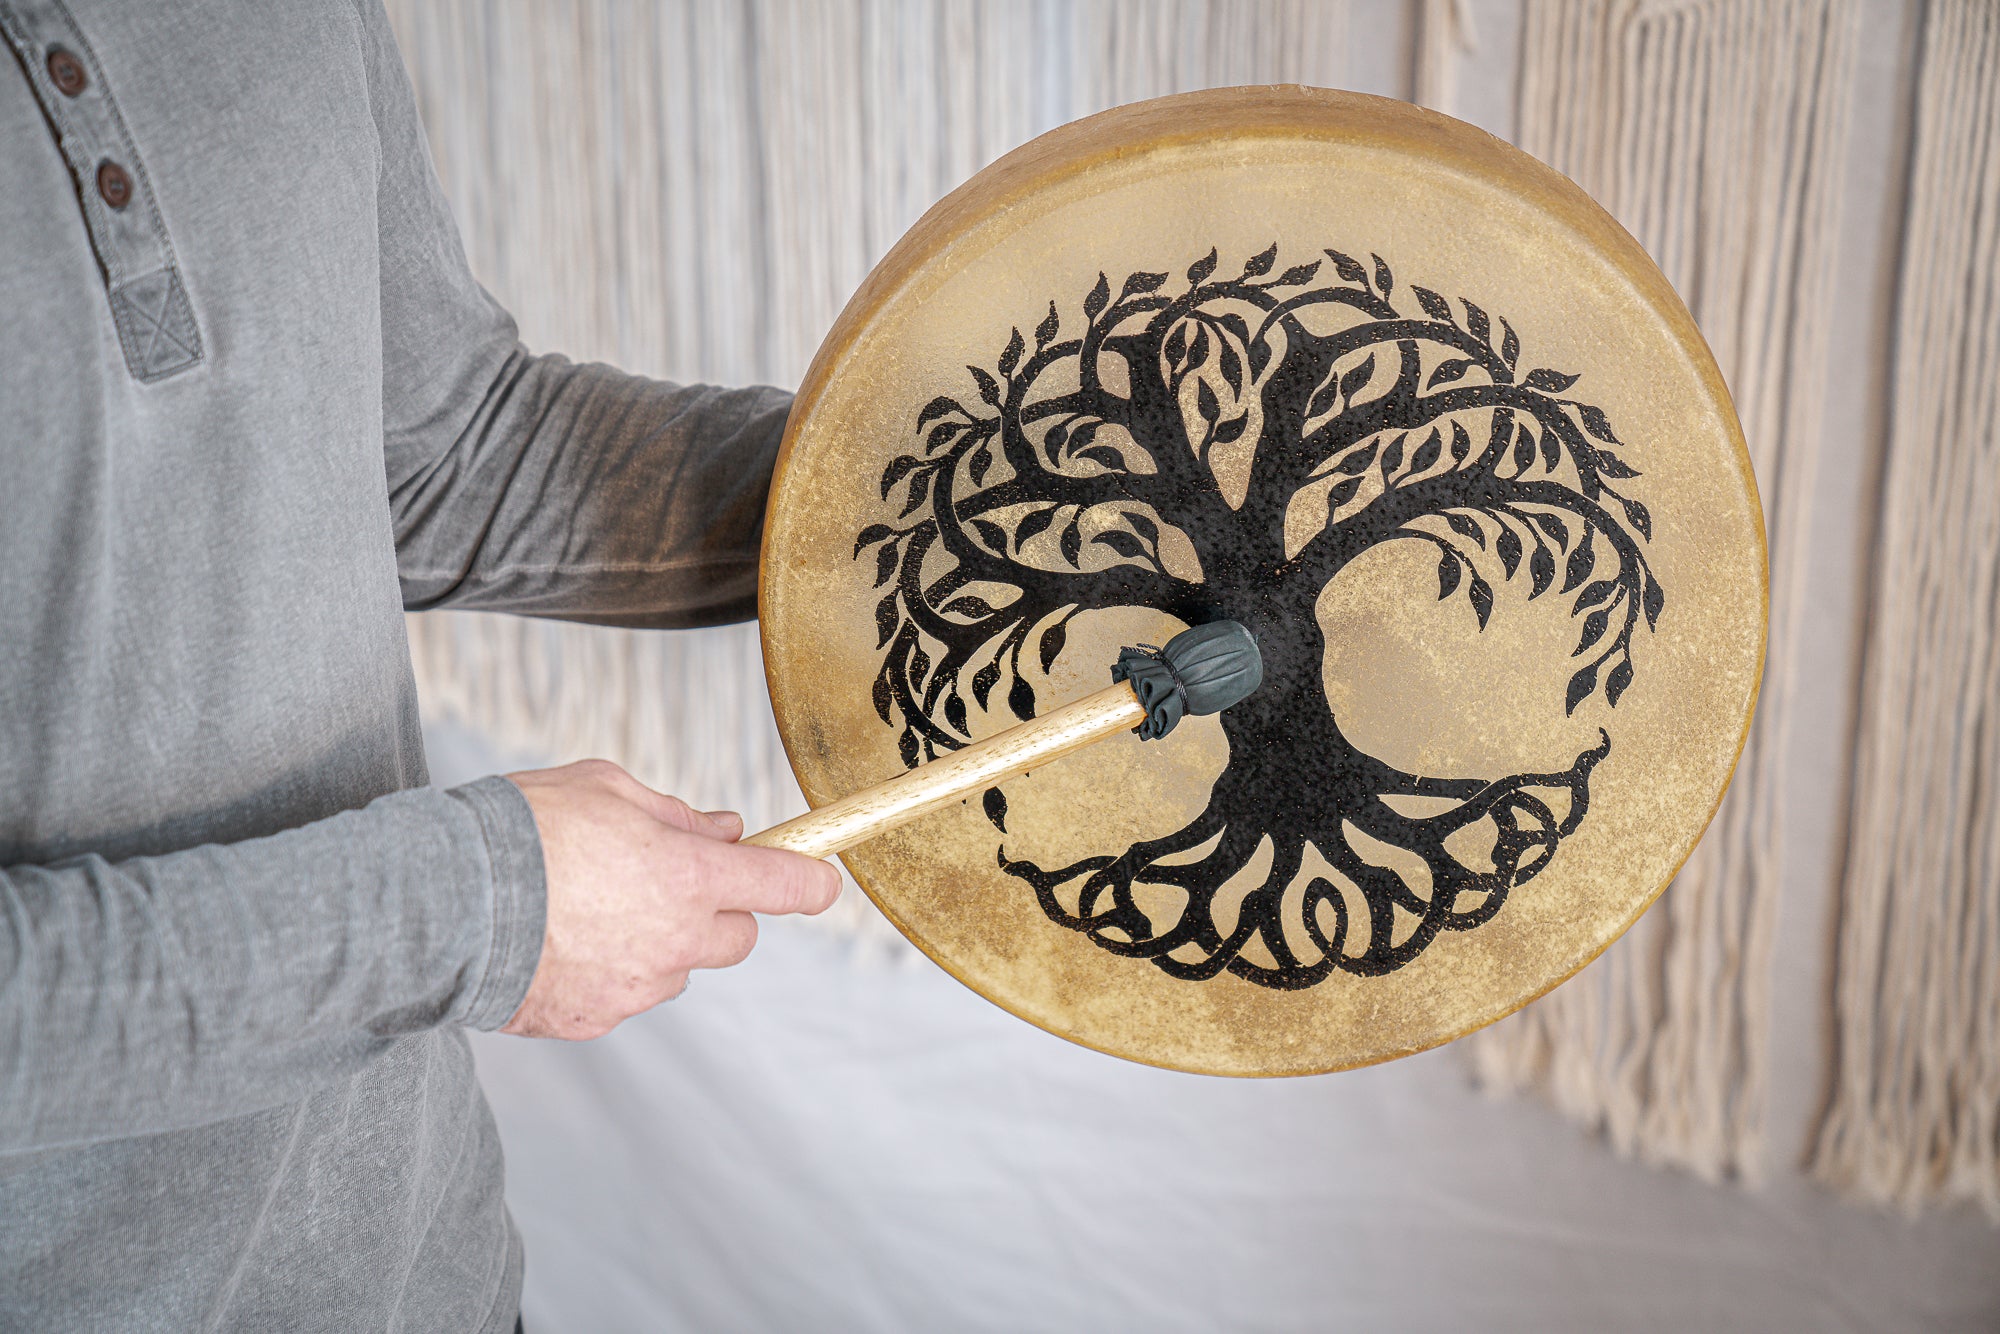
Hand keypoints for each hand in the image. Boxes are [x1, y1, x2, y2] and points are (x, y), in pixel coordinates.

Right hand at [499, 759, 839, 1039]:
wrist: (439, 901)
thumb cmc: (520, 830)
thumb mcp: (605, 790)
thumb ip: (676, 815)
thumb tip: (724, 831)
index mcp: (687, 878)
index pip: (783, 886)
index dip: (810, 881)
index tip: (820, 878)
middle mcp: (674, 942)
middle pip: (738, 938)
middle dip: (719, 911)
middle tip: (670, 881)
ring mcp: (634, 989)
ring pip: (677, 969)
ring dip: (659, 942)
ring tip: (592, 908)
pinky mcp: (592, 1020)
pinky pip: (624, 995)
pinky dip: (608, 972)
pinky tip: (561, 941)